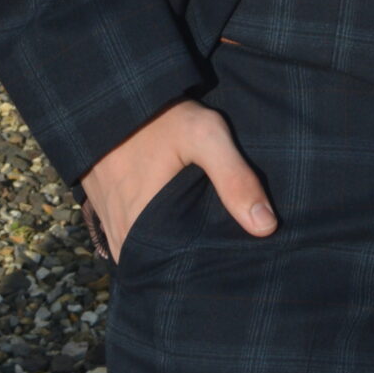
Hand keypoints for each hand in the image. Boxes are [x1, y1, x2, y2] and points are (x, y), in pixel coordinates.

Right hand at [82, 99, 275, 262]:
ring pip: (146, 255)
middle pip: (161, 267)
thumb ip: (234, 177)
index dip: (204, 273)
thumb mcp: (204, 135)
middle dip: (189, 266)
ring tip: (207, 247)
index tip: (233, 269)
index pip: (175, 274)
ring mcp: (111, 227)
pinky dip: (155, 238)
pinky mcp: (107, 214)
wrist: (110, 98)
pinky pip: (133, 240)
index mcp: (141, 230)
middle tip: (227, 259)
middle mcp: (122, 238)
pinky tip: (180, 228)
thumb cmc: (159, 118)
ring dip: (171, 253)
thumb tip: (266, 227)